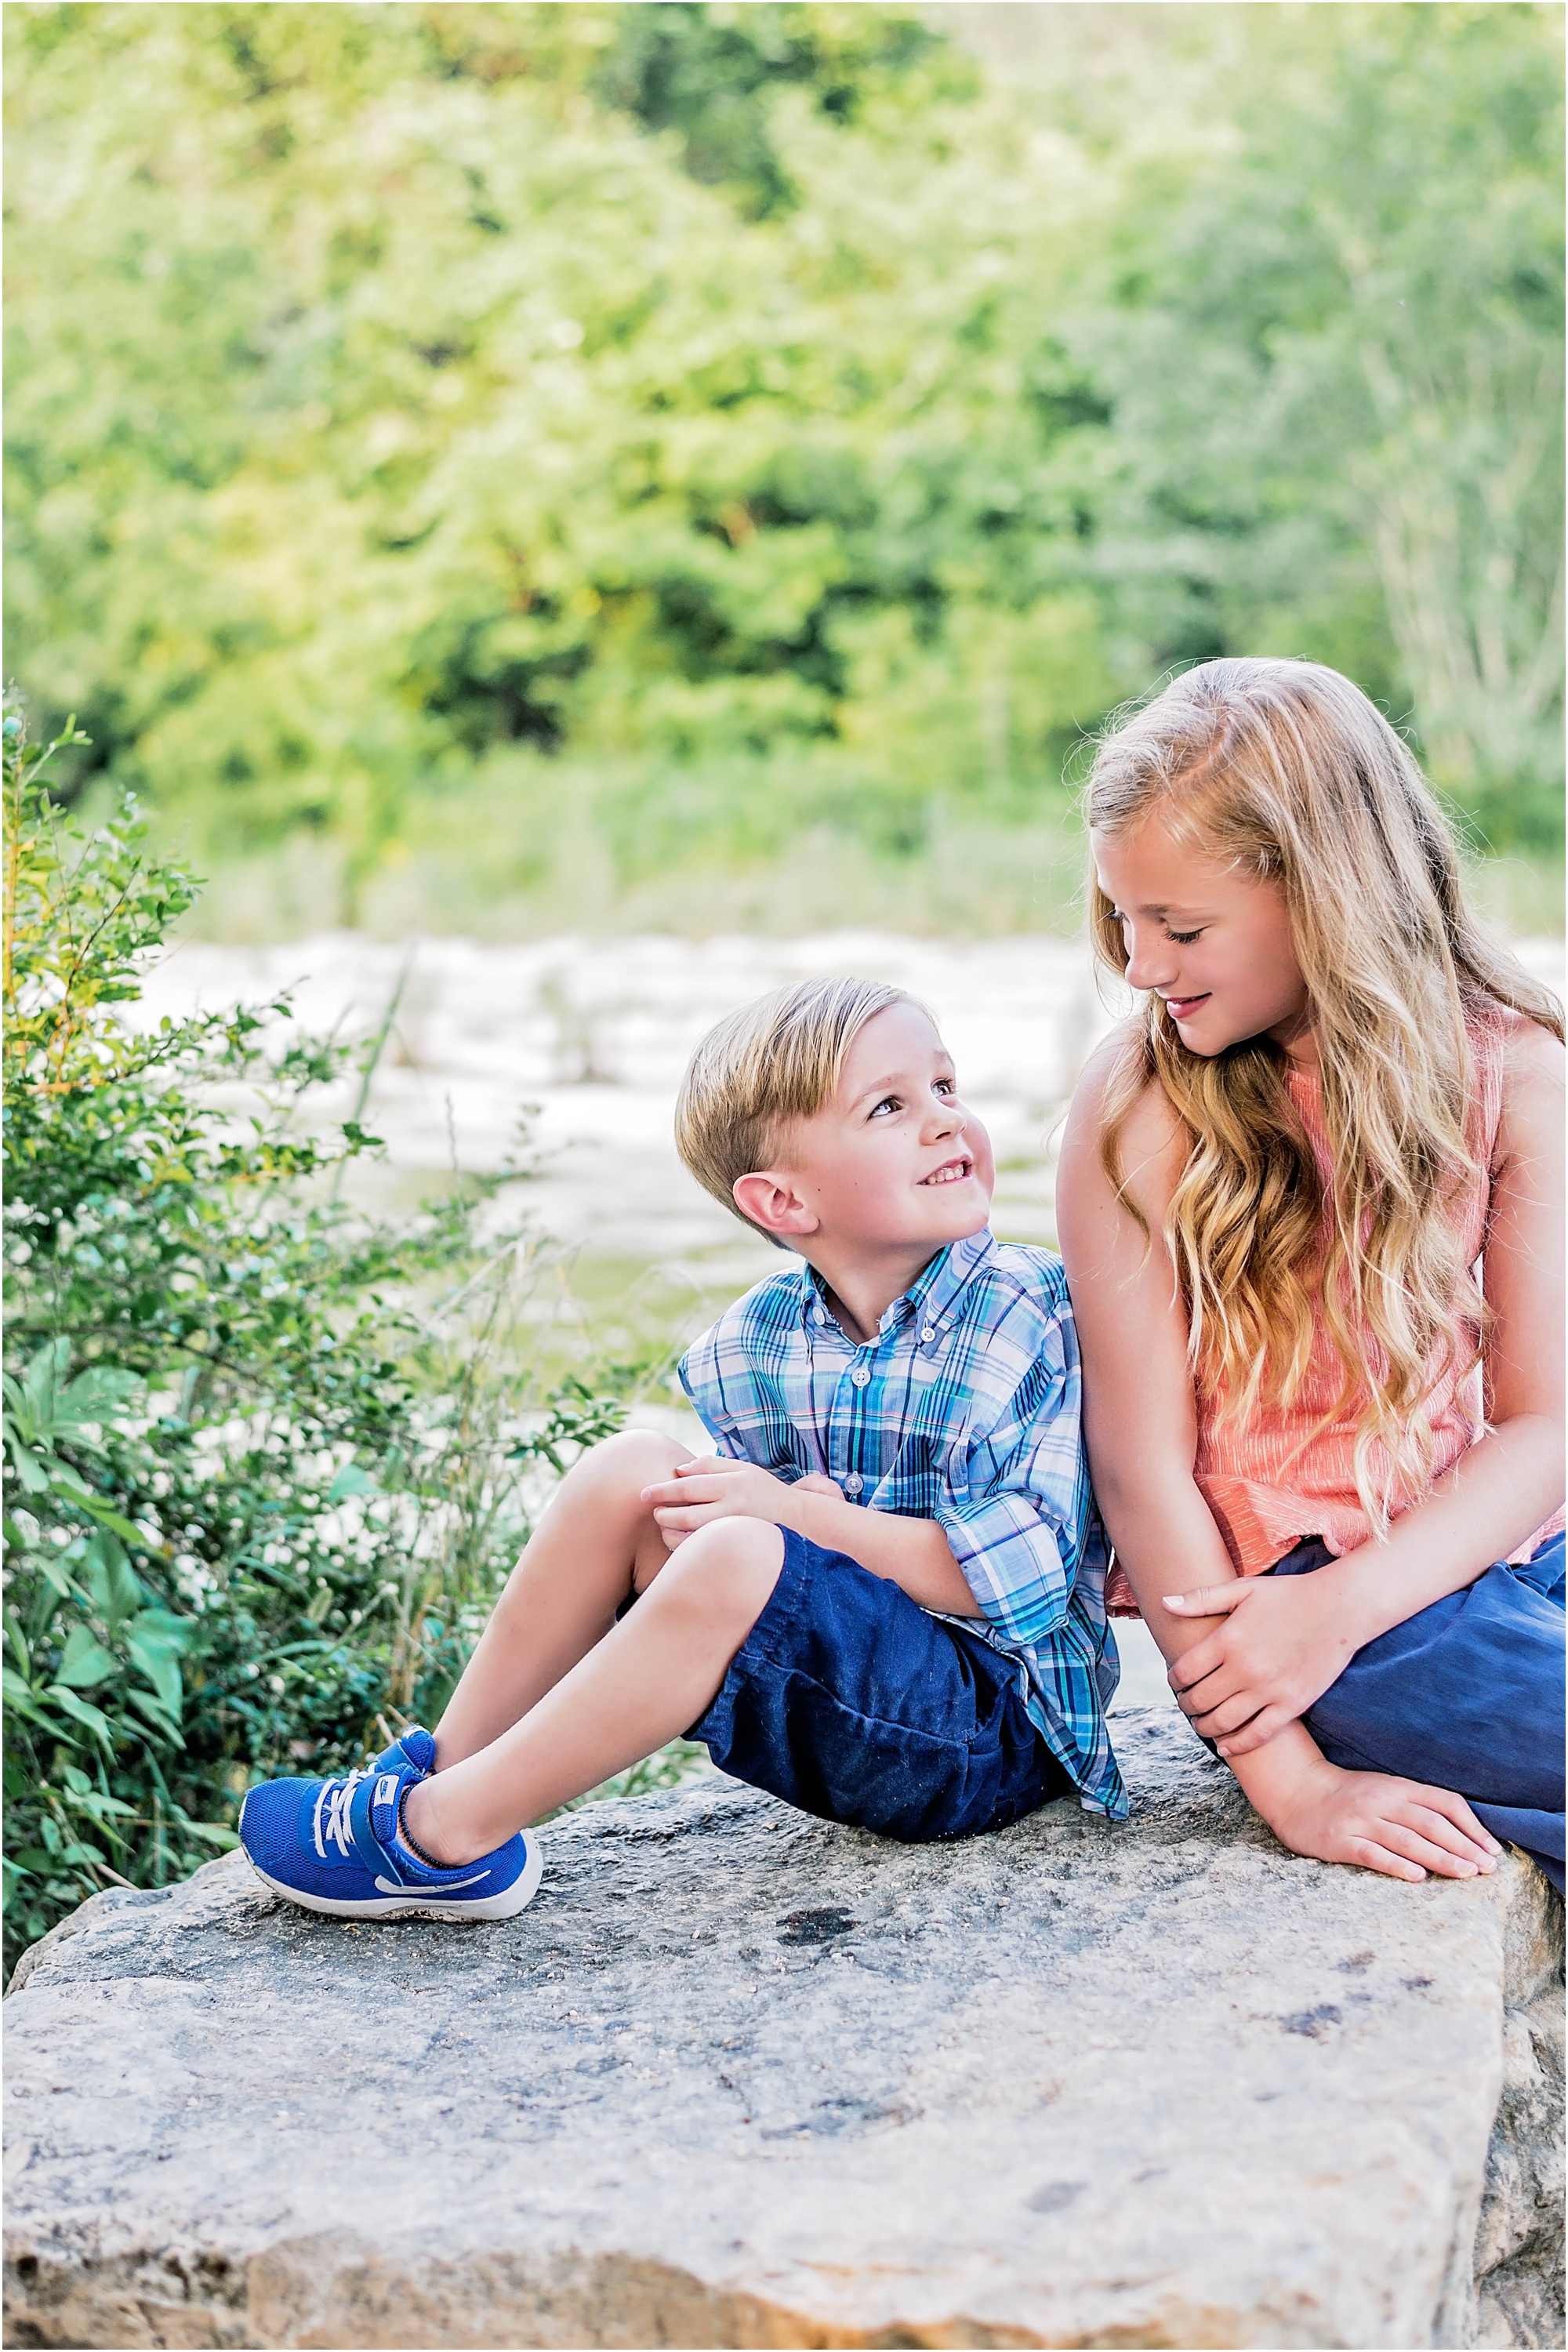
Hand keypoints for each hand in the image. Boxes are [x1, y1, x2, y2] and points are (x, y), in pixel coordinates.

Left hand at [642, 1457, 834, 1549]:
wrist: (795, 1519)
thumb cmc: (762, 1489)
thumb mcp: (742, 1468)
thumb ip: (709, 1465)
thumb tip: (678, 1470)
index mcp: (733, 1484)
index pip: (689, 1487)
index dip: (662, 1490)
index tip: (643, 1493)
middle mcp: (734, 1509)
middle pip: (686, 1515)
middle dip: (663, 1515)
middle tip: (656, 1512)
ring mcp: (734, 1532)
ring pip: (690, 1538)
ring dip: (669, 1534)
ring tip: (665, 1526)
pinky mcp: (734, 1548)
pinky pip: (701, 1552)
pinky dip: (683, 1547)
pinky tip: (680, 1538)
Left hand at [1164, 1571, 1361, 1755]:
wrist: (1340, 1608)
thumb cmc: (1289, 1595)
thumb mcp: (1242, 1589)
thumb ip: (1201, 1599)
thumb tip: (1165, 1603)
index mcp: (1227, 1639)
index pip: (1184, 1671)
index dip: (1173, 1681)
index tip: (1175, 1683)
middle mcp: (1244, 1668)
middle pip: (1199, 1699)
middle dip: (1187, 1705)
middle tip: (1187, 1705)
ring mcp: (1269, 1689)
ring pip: (1223, 1721)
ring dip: (1205, 1727)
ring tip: (1202, 1724)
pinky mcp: (1292, 1704)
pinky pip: (1258, 1734)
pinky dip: (1237, 1745)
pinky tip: (1225, 1746)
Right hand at [1259, 1753, 1502, 1882]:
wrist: (1296, 1790)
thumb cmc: (1348, 1796)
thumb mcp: (1385, 1790)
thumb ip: (1418, 1806)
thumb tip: (1463, 1834)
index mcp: (1398, 1787)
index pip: (1445, 1802)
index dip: (1472, 1826)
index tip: (1493, 1850)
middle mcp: (1382, 1801)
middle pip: (1431, 1823)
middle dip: (1464, 1846)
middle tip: (1488, 1868)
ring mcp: (1360, 1821)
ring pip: (1407, 1839)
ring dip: (1440, 1857)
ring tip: (1466, 1874)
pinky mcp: (1340, 1841)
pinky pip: (1372, 1853)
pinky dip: (1397, 1864)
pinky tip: (1417, 1876)